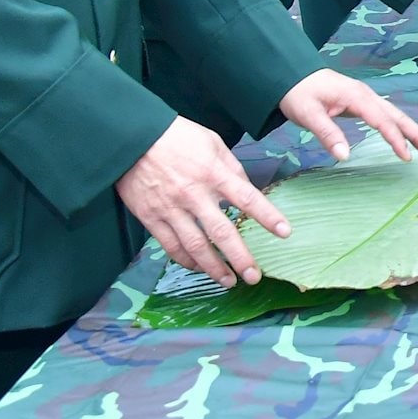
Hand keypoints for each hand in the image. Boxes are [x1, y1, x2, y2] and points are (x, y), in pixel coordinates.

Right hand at [116, 118, 287, 285]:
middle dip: (240, 257)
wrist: (133, 138)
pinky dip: (185, 260)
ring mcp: (171, 209)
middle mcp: (194, 194)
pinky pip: (170, 246)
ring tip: (228, 281)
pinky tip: (198, 268)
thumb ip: (231, 167)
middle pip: (221, 232)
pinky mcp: (151, 218)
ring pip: (195, 246)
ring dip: (213, 268)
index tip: (285, 232)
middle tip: (254, 276)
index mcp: (213, 173)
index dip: (267, 216)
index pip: (247, 198)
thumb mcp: (212, 142)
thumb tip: (247, 189)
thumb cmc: (177, 137)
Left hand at [277, 70, 417, 167]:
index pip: (382, 120)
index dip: (395, 138)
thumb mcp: (308, 114)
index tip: (406, 156)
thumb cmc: (299, 94)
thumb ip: (327, 134)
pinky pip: (385, 114)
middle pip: (396, 114)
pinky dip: (398, 125)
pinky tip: (403, 135)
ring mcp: (365, 97)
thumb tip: (345, 156)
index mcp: (356, 97)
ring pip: (393, 113)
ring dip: (410, 129)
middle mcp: (366, 95)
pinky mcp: (361, 101)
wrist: (290, 75)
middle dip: (415, 132)